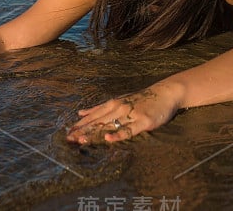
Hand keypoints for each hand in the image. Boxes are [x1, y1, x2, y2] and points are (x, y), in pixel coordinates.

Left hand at [66, 82, 182, 144]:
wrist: (165, 93)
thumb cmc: (141, 98)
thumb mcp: (118, 100)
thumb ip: (100, 108)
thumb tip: (81, 113)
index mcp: (112, 104)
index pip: (92, 116)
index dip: (80, 125)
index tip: (67, 133)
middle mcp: (118, 108)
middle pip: (98, 122)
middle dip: (82, 131)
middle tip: (69, 139)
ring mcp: (130, 115)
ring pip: (109, 125)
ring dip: (94, 133)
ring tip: (81, 140)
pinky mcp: (142, 122)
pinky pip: (128, 130)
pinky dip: (118, 134)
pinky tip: (108, 139)